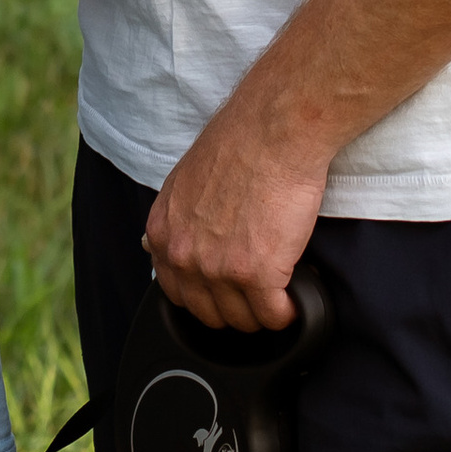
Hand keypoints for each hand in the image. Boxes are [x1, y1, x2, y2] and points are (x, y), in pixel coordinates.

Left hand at [140, 97, 330, 332]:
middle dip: (234, 309)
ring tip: (278, 295)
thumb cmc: (237, 144)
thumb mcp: (183, 182)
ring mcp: (220, 269)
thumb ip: (174, 221)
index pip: (176, 293)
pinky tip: (296, 298)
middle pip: (209, 313)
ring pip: (243, 320)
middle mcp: (185, 256)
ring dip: (263, 313)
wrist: (272, 131)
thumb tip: (154, 247)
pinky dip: (290, 312)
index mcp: (164, 233)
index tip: (225, 292)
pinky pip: (276, 316)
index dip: (205, 296)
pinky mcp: (259, 275)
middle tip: (255, 295)